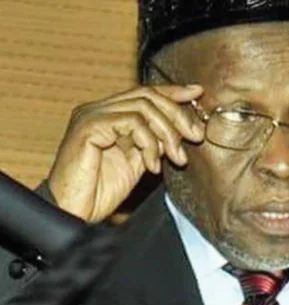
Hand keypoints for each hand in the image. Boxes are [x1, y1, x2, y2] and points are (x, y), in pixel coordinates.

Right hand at [48, 85, 203, 221]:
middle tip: (196, 136)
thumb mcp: (139, 161)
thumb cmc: (100, 191)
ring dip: (168, 132)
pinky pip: (131, 122)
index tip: (198, 93)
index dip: (173, 91)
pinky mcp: (88, 127)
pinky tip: (152, 165)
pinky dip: (149, 142)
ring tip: (176, 158)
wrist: (72, 213)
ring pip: (143, 106)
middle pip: (148, 95)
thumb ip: (156, 140)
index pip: (145, 93)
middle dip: (178, 114)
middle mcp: (97, 109)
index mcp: (108, 114)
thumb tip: (184, 127)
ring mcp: (91, 116)